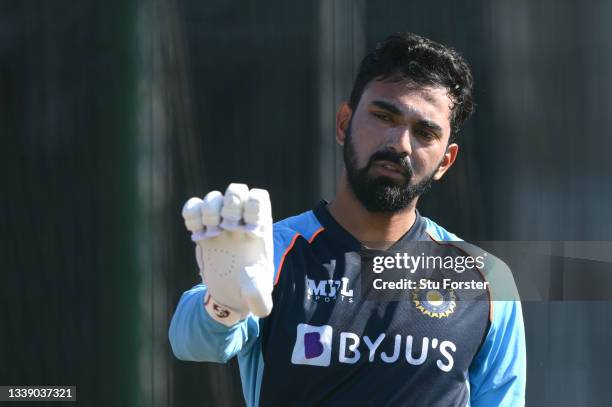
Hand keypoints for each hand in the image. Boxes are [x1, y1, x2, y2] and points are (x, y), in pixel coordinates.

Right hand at [182, 183, 273, 324]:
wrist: (229, 294)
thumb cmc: (248, 291)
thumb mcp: (258, 299)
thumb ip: (258, 299)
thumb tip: (252, 296)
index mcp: (259, 228)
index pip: (259, 197)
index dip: (252, 206)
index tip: (248, 230)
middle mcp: (241, 221)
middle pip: (236, 190)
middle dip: (230, 205)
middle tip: (229, 228)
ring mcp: (220, 223)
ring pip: (214, 196)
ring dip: (210, 212)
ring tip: (211, 233)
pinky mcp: (202, 229)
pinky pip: (193, 207)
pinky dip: (191, 214)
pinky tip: (197, 233)